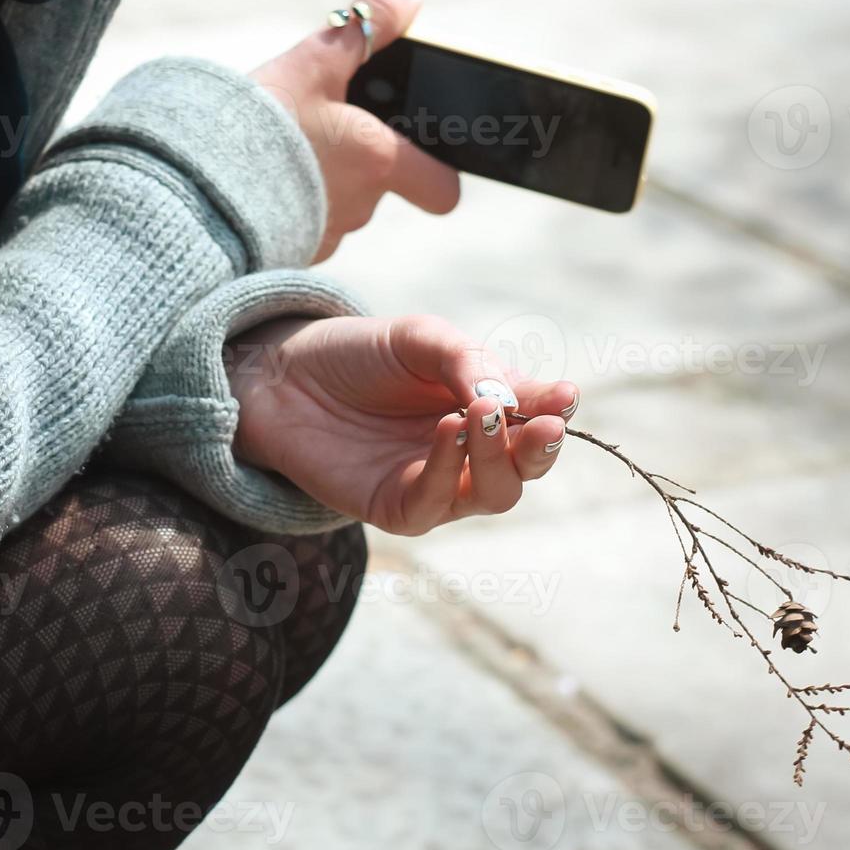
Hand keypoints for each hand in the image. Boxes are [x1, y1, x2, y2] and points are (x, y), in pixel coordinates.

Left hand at [228, 315, 579, 535]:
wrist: (284, 375)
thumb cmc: (359, 355)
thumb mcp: (419, 340)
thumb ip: (468, 362)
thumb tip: (509, 398)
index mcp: (488, 409)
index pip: (538, 418)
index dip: (555, 409)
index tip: (565, 395)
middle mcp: (472, 454)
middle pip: (527, 468)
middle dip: (541, 447)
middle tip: (544, 422)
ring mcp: (438, 486)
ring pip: (494, 494)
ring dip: (496, 456)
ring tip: (479, 414)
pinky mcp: (397, 509)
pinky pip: (436, 504)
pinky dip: (448, 470)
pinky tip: (447, 430)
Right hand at [250, 0, 460, 261]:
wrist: (197, 184)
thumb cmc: (261, 123)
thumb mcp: (313, 63)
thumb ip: (366, 28)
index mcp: (377, 162)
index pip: (442, 190)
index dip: (436, 174)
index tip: (418, 154)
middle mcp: (359, 207)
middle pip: (378, 188)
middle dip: (359, 161)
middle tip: (323, 128)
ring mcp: (324, 235)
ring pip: (337, 206)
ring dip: (321, 182)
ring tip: (282, 150)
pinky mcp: (289, 252)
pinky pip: (303, 227)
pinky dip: (291, 205)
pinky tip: (260, 179)